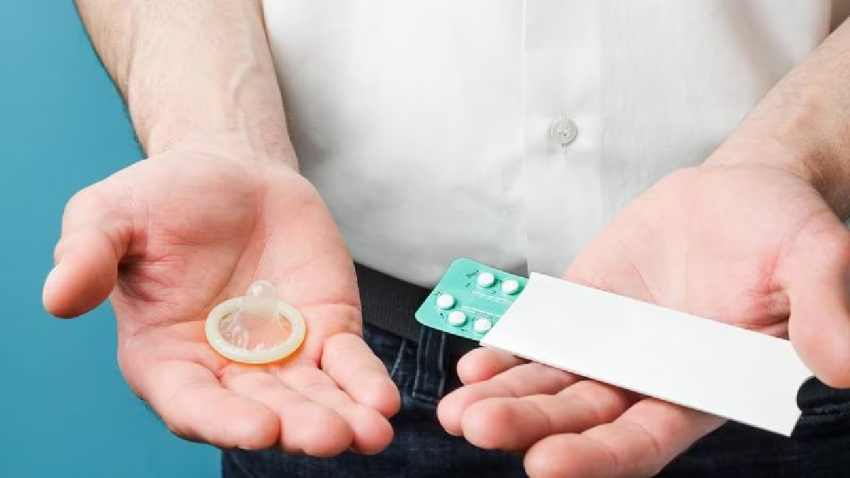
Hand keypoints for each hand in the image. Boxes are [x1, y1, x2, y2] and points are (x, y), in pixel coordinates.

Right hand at [43, 143, 399, 455]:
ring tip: (370, 433)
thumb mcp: (110, 216)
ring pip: (311, 397)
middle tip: (329, 437)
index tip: (256, 429)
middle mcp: (225, 369)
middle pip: (261, 410)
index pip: (190, 403)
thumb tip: (56, 297)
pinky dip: (365, 382)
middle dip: (296, 427)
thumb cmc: (163, 199)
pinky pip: (347, 363)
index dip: (221, 421)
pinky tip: (384, 402)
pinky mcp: (325, 330)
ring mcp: (281, 355)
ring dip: (341, 417)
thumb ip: (87, 256)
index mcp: (167, 357)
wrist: (230, 174)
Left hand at [439, 157, 849, 475]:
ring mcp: (607, 345)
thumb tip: (843, 366)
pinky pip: (536, 338)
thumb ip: (824, 310)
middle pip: (580, 420)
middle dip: (530, 428)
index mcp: (702, 389)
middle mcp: (647, 379)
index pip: (644, 440)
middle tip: (480, 430)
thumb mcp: (816, 259)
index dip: (598, 456)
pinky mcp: (578, 310)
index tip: (548, 466)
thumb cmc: (782, 231)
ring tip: (458, 409)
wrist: (737, 191)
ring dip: (502, 398)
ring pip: (548, 385)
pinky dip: (504, 352)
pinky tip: (471, 364)